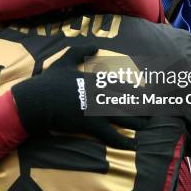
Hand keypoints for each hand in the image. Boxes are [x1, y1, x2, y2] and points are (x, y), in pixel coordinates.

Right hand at [11, 45, 141, 149]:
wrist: (37, 100)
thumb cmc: (49, 81)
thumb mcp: (63, 61)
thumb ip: (79, 51)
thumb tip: (95, 46)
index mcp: (95, 80)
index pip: (122, 86)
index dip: (136, 91)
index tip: (146, 95)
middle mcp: (100, 94)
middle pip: (127, 102)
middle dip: (142, 107)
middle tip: (153, 112)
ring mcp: (96, 111)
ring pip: (124, 118)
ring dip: (137, 122)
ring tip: (145, 126)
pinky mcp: (90, 125)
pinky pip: (111, 135)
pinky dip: (123, 141)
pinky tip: (132, 144)